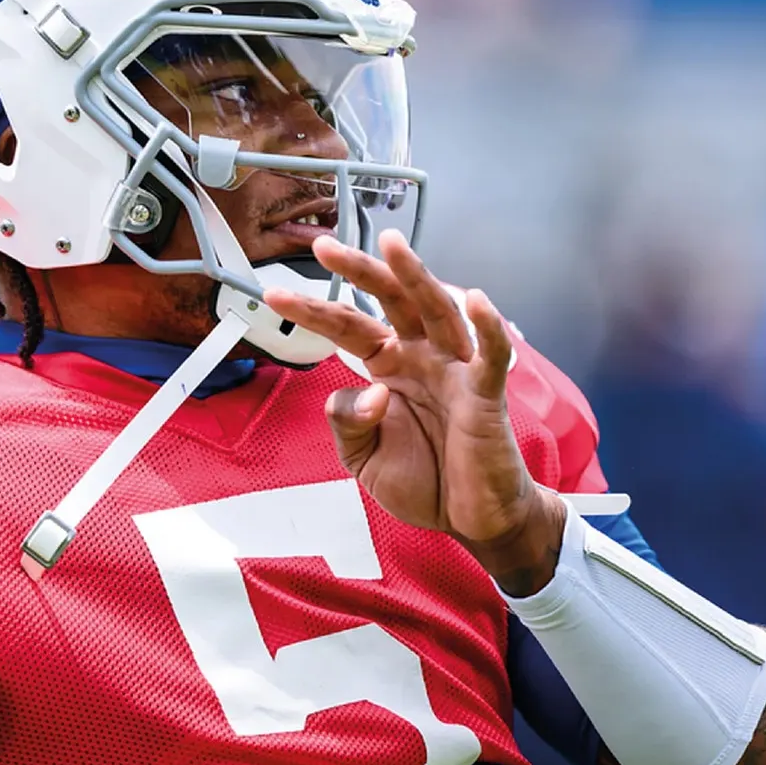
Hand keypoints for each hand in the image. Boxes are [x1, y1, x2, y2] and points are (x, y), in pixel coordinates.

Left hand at [263, 230, 562, 590]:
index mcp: (390, 367)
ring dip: (415, 276)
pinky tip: (475, 300)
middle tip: (323, 246)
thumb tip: (365, 391)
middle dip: (358, 271)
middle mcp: (422, 357)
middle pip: (389, 301)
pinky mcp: (486, 394)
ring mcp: (455, 370)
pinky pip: (490, 354)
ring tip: (392, 244)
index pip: (347, 327)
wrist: (472, 519)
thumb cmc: (427, 482)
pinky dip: (487, 327)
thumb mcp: (363, 457)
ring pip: (436, 311)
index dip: (312, 310)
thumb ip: (348, 422)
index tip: (275, 294)